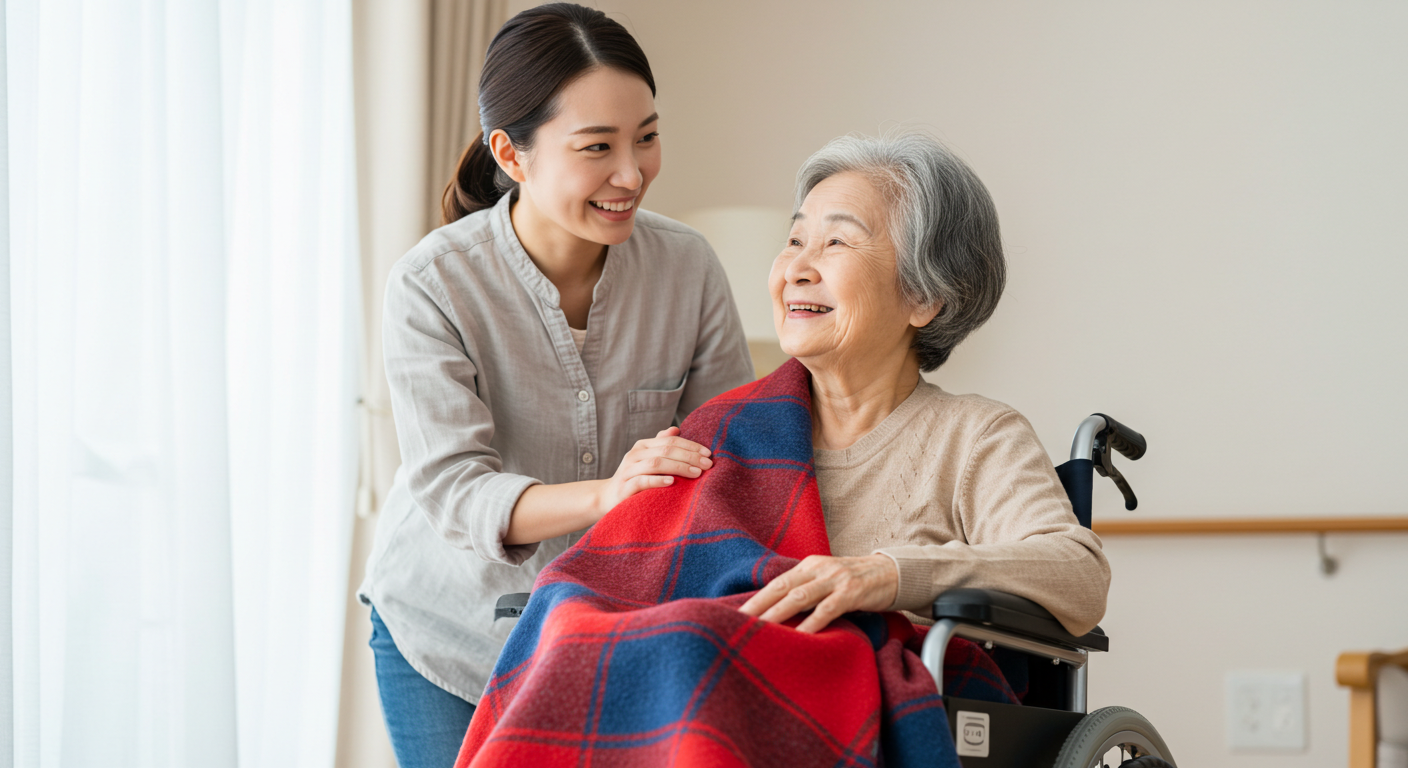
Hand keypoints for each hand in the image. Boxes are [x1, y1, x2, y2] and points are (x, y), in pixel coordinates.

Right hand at [595, 427, 712, 512]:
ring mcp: (628, 471)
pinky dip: (657, 480)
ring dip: (679, 467)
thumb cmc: (633, 478)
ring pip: (656, 464)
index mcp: (643, 446)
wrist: (607, 498)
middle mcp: (635, 455)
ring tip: (696, 473)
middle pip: (666, 450)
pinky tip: (671, 482)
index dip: (691, 446)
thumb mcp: (646, 459)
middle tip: (707, 464)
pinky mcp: (624, 488)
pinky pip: (642, 481)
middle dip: (689, 456)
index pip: (670, 441)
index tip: (708, 454)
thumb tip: (676, 429)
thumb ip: (660, 445)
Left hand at [738, 554, 898, 632]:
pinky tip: (800, 637)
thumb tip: (777, 614)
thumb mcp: (826, 580)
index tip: (735, 615)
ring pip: (800, 597)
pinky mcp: (851, 592)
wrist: (892, 573)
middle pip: (781, 588)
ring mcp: (835, 579)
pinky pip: (827, 609)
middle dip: (758, 607)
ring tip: (760, 630)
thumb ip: (806, 591)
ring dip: (778, 615)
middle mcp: (818, 568)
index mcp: (808, 565)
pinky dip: (812, 623)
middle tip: (738, 624)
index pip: (776, 584)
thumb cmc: (855, 583)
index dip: (755, 599)